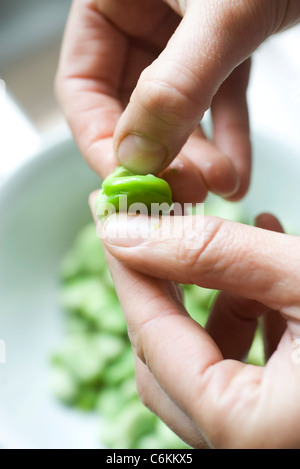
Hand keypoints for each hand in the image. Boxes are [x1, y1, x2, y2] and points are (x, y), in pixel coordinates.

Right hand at [56, 0, 299, 202]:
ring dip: (196, 157)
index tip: (130, 182)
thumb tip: (138, 156)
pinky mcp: (221, 46)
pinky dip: (227, 138)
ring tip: (219, 186)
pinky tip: (236, 173)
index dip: (102, 141)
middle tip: (185, 191)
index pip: (82, 86)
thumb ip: (175, 85)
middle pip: (129, 108)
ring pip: (175, 113)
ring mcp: (180, 35)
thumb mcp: (220, 14)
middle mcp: (140, 18)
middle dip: (159, 157)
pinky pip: (217, 102)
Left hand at [93, 207, 299, 448]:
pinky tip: (264, 286)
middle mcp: (245, 448)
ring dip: (212, 304)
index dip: (129, 271)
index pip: (153, 339)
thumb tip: (129, 233)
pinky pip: (237, 373)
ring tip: (238, 251)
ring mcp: (259, 438)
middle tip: (153, 232)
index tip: (110, 221)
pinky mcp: (277, 422)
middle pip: (163, 361)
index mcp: (245, 428)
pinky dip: (242, 324)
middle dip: (159, 289)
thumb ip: (215, 253)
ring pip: (200, 367)